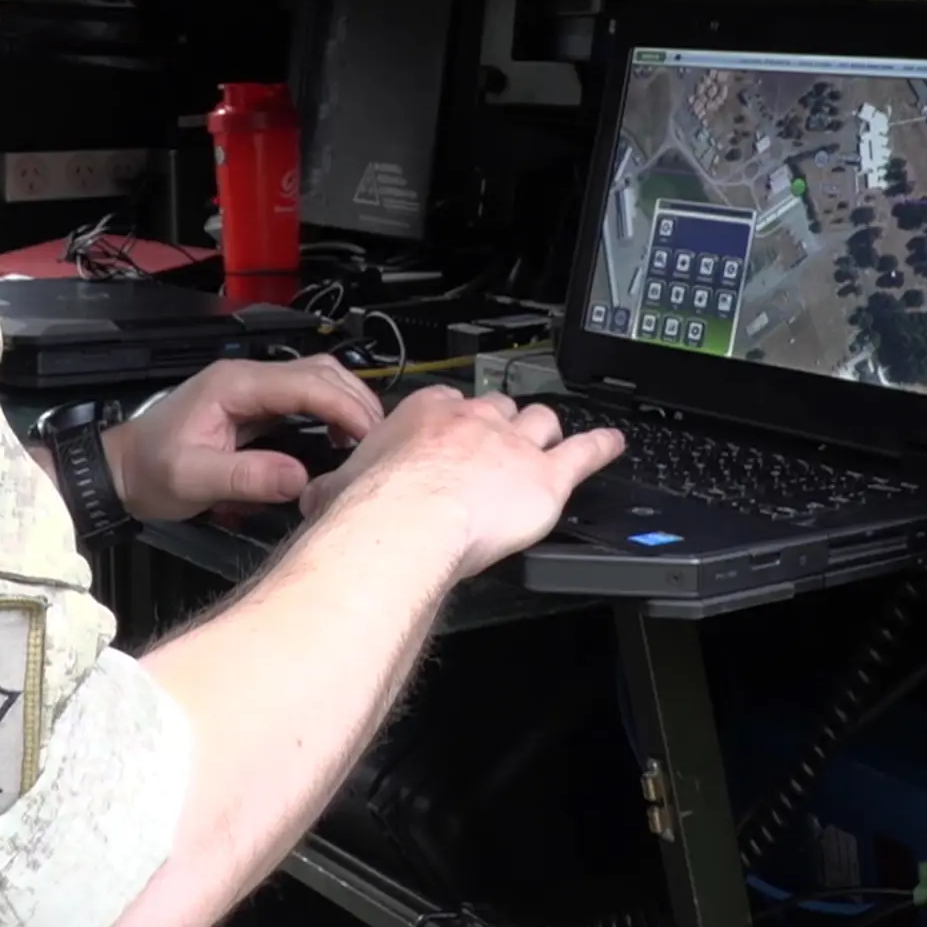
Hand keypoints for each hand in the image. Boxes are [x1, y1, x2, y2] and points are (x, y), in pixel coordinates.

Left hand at [105, 355, 383, 521]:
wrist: (121, 470)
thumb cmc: (151, 472)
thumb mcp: (193, 480)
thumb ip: (246, 478)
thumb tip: (301, 479)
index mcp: (235, 384)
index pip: (306, 383)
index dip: (345, 407)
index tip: (372, 438)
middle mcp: (248, 375)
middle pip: (320, 371)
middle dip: (356, 402)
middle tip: (381, 442)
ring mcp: (253, 386)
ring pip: (317, 378)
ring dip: (348, 403)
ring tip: (368, 440)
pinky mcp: (256, 402)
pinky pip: (305, 395)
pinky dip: (332, 411)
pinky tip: (342, 438)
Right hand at [298, 386, 625, 578]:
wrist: (409, 522)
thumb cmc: (373, 508)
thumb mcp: (338, 487)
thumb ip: (334, 486)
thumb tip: (312, 496)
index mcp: (426, 413)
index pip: (449, 403)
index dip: (454, 420)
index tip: (452, 432)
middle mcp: (475, 420)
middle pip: (499, 408)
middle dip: (501, 423)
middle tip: (499, 442)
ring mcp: (515, 445)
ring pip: (540, 422)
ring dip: (544, 431)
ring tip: (551, 438)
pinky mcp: (547, 477)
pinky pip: (583, 453)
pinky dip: (601, 446)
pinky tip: (613, 444)